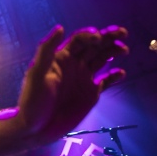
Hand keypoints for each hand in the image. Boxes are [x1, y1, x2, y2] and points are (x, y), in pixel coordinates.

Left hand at [17, 25, 128, 143]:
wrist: (36, 128)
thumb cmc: (32, 100)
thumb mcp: (37, 74)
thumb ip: (47, 50)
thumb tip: (60, 27)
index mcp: (61, 58)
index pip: (79, 40)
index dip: (91, 35)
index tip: (99, 38)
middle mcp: (74, 65)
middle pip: (95, 46)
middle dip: (109, 38)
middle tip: (123, 33)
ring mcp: (83, 79)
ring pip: (103, 59)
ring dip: (113, 52)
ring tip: (124, 49)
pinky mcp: (91, 93)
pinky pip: (106, 81)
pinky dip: (115, 76)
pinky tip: (121, 73)